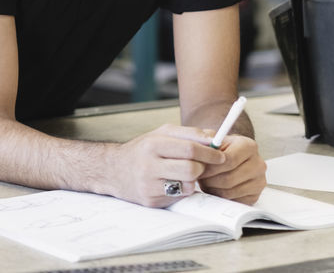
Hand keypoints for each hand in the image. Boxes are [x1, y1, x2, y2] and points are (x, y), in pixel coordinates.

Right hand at [108, 124, 226, 207]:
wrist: (113, 171)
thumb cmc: (141, 150)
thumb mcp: (160, 134)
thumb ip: (187, 133)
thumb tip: (213, 137)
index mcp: (152, 145)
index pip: (190, 148)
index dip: (209, 152)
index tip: (219, 154)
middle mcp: (149, 165)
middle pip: (191, 169)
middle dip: (203, 167)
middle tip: (204, 165)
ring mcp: (149, 185)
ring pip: (188, 186)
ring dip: (193, 180)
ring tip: (186, 174)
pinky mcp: (151, 201)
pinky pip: (179, 197)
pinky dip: (182, 190)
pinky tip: (174, 183)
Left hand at [197, 134, 265, 204]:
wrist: (229, 158)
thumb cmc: (220, 149)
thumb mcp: (212, 139)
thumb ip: (207, 142)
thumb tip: (201, 147)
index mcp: (249, 146)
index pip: (229, 160)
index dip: (211, 166)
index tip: (199, 168)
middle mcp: (258, 164)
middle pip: (229, 178)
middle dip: (209, 180)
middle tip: (200, 177)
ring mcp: (259, 181)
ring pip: (229, 192)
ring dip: (213, 189)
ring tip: (205, 182)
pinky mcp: (255, 196)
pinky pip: (233, 201)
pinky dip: (220, 197)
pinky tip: (215, 188)